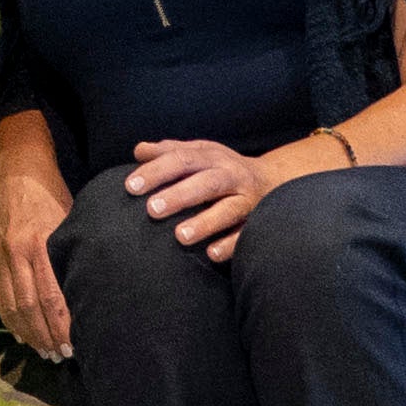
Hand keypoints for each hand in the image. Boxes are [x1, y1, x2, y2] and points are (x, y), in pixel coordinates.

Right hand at [0, 151, 76, 359]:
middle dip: (46, 336)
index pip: (51, 296)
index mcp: (40, 244)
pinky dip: (8, 318)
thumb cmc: (53, 194)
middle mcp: (17, 253)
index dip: (61, 325)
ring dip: (27, 333)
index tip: (74, 345)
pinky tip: (20, 333)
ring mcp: (0, 256)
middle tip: (60, 356)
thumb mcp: (70, 220)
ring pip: (11, 305)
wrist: (19, 171)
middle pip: (30, 307)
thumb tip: (88, 290)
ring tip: (43, 351)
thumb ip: (73, 254)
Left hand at [127, 134, 290, 261]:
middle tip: (151, 210)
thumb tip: (139, 151)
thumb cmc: (223, 169)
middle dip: (179, 195)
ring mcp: (247, 201)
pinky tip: (211, 254)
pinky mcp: (258, 223)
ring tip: (180, 236)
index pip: (182, 159)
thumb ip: (169, 151)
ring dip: (205, 222)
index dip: (157, 171)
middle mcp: (232, 176)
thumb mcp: (201, 153)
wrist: (274, 181)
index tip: (131, 186)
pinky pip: (246, 235)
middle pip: (206, 183)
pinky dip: (231, 244)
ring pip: (228, 210)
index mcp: (212, 158)